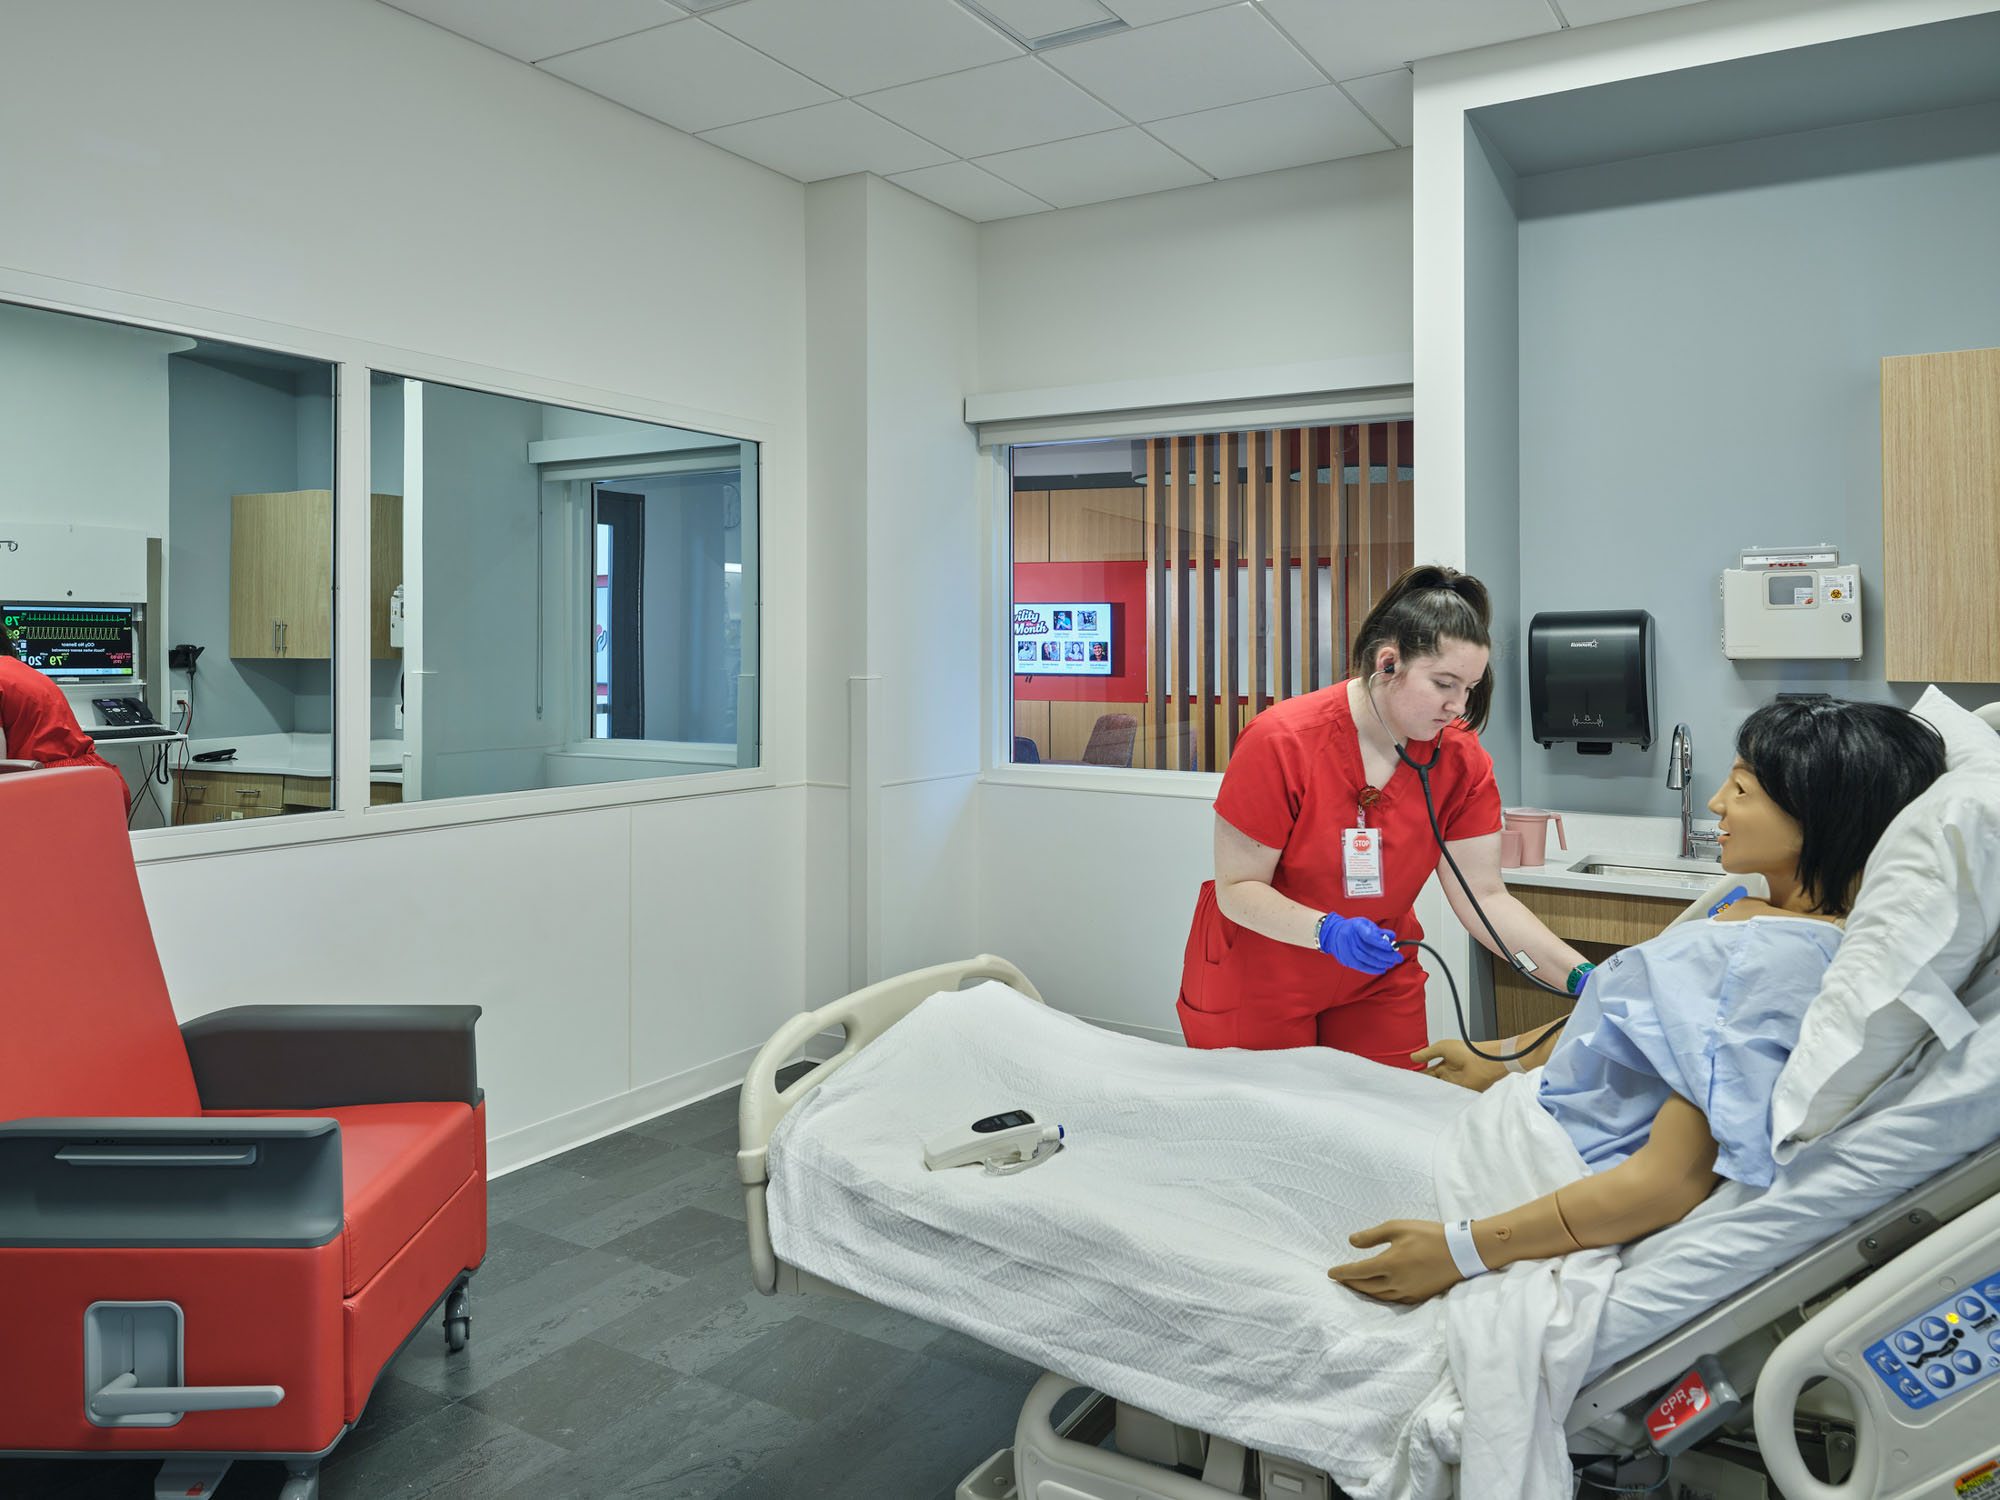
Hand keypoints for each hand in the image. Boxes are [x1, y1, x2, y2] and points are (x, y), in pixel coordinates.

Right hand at [1316, 914, 1404, 974]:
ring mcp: (1346, 950)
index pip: (1369, 935)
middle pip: (1370, 950)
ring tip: (1391, 963)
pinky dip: (1373, 969)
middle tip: (1398, 958)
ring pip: (1367, 959)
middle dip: (1387, 955)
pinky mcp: (1346, 960)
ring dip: (1381, 963)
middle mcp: (1349, 938)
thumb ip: (1378, 931)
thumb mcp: (1365, 924)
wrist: (1333, 934)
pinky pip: (1361, 966)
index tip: (1391, 946)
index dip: (1381, 942)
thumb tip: (1393, 937)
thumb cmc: (1353, 928)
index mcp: (1356, 926)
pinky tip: (1382, 969)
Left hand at [1327, 1220, 1462, 1304]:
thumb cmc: (1429, 1235)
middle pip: (1365, 1287)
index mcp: (1389, 1264)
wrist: (1461, 1251)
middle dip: (1350, 1283)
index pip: (1357, 1272)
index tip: (1330, 1273)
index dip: (1342, 1273)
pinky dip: (1380, 1296)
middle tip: (1339, 1279)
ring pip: (1378, 1296)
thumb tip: (1351, 1241)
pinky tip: (1377, 1291)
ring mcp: (1408, 1292)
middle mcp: (1396, 1282)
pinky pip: (1393, 1300)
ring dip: (1363, 1291)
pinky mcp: (1418, 1297)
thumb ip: (1372, 1236)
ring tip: (1354, 1285)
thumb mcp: (1398, 1227)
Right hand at [1411, 1039, 1507, 1091]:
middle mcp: (1447, 1076)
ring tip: (1416, 1096)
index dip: (1417, 1076)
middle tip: (1409, 1090)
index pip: (1426, 1073)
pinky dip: (1439, 1100)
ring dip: (1429, 1093)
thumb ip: (1427, 1054)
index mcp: (1443, 1065)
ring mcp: (1453, 1085)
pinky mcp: (1459, 1093)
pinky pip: (1447, 1098)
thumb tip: (1413, 1057)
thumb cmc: (1467, 1051)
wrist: (1483, 1062)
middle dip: (1421, 1087)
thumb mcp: (1442, 1047)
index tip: (1407, 1079)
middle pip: (1430, 1084)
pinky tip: (1431, 1100)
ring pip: (1437, 1092)